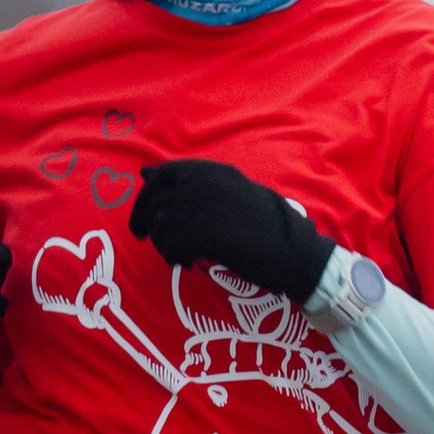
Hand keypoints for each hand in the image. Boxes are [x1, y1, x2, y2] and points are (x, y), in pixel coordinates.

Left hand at [130, 160, 333, 304]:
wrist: (291, 249)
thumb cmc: (269, 224)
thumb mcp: (233, 191)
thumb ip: (193, 182)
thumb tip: (145, 172)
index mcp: (211, 171)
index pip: (163, 173)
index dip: (148, 192)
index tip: (144, 208)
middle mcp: (199, 183)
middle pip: (152, 200)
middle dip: (143, 220)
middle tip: (141, 236)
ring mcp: (196, 206)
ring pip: (158, 226)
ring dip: (163, 243)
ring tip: (182, 254)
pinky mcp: (195, 233)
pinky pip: (168, 247)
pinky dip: (174, 257)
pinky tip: (190, 263)